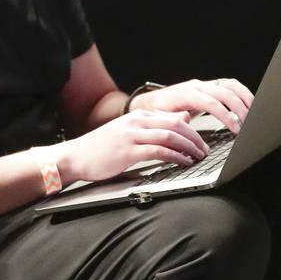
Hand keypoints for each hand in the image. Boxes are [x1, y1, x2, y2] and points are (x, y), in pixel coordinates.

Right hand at [55, 109, 209, 184]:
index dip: (192, 130)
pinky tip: (184, 162)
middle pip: (175, 124)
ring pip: (169, 136)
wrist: (74, 156)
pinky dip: (175, 156)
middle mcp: (136, 122)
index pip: (172, 117)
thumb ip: (152, 127)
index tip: (202, 141)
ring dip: (189, 147)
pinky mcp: (128, 152)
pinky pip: (158, 151)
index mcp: (137, 116)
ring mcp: (131, 136)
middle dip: (195, 138)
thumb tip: (181, 120)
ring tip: (198, 157)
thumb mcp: (127, 132)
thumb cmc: (100, 148)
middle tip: (205, 150)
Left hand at [131, 78, 252, 133]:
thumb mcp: (160, 119)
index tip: (236, 129)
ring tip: (253, 114)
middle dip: (240, 108)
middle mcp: (197, 86)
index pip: (212, 102)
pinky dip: (241, 93)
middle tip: (248, 124)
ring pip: (230, 85)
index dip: (226, 115)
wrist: (152, 103)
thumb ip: (173, 119)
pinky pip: (229, 85)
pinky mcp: (209, 87)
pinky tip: (248, 105)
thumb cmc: (156, 112)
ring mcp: (204, 85)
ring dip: (244, 98)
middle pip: (225, 92)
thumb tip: (185, 119)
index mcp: (186, 94)